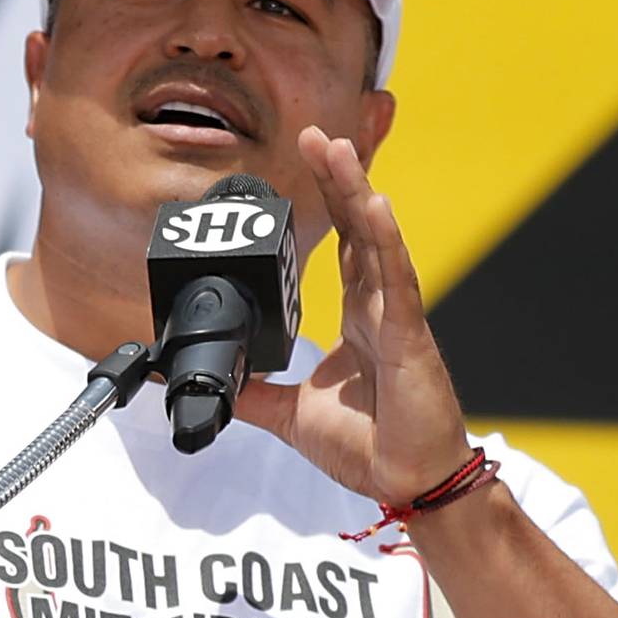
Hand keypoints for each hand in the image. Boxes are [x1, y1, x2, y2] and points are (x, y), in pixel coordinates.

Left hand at [234, 125, 472, 506]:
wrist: (406, 484)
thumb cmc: (370, 446)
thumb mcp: (291, 414)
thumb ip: (254, 394)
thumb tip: (209, 381)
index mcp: (359, 317)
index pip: (342, 242)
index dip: (328, 198)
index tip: (307, 156)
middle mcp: (379, 307)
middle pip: (357, 227)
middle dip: (338, 178)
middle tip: (315, 133)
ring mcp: (396, 317)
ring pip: (375, 240)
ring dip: (356, 191)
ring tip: (336, 148)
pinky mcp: (409, 337)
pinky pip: (396, 280)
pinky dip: (385, 241)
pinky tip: (375, 205)